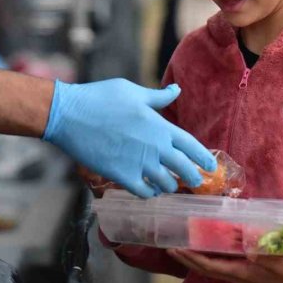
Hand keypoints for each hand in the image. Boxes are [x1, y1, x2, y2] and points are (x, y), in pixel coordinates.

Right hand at [44, 79, 215, 197]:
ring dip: (169, 186)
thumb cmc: (101, 97)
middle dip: (193, 178)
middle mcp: (156, 147)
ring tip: (168, 185)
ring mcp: (140, 163)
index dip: (204, 158)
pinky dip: (150, 193)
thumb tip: (176, 89)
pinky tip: (149, 190)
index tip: (212, 167)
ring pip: (166, 184)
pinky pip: (145, 192)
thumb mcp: (133, 91)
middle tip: (196, 182)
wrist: (70, 115)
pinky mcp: (122, 176)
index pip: (192, 146)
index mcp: (161, 126)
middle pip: (184, 169)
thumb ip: (158, 97)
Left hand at [167, 249, 282, 282]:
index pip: (209, 266)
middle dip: (186, 259)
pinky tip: (204, 250)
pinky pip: (218, 266)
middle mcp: (234, 276)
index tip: (177, 248)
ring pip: (210, 268)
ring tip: (181, 248)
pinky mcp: (242, 272)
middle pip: (204, 269)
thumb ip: (262, 250)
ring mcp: (237, 275)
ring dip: (194, 259)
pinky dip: (206, 259)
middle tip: (170, 248)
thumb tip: (247, 241)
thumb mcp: (277, 259)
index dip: (192, 258)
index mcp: (239, 272)